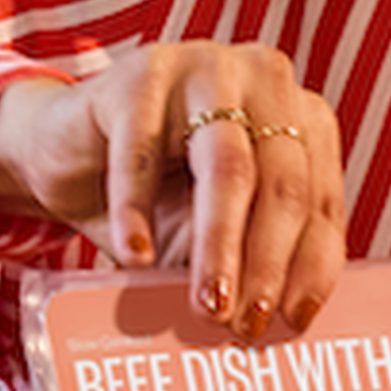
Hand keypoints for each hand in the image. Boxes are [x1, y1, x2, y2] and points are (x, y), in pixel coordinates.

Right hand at [0, 42, 348, 333]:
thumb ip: (248, 259)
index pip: (319, 199)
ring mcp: (205, 68)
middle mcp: (266, 81)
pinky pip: (140, 151)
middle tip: (249, 323)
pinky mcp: (140, 74)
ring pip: (226, 167)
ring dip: (219, 244)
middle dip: (267, 263)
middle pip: (281, 184)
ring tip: (208, 303)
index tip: (296, 320)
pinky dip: (138, 210)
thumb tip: (270, 315)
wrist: (70, 152)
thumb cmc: (158, 195)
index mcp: (302, 117)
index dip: (311, 264)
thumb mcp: (213, 232)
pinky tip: (135, 255)